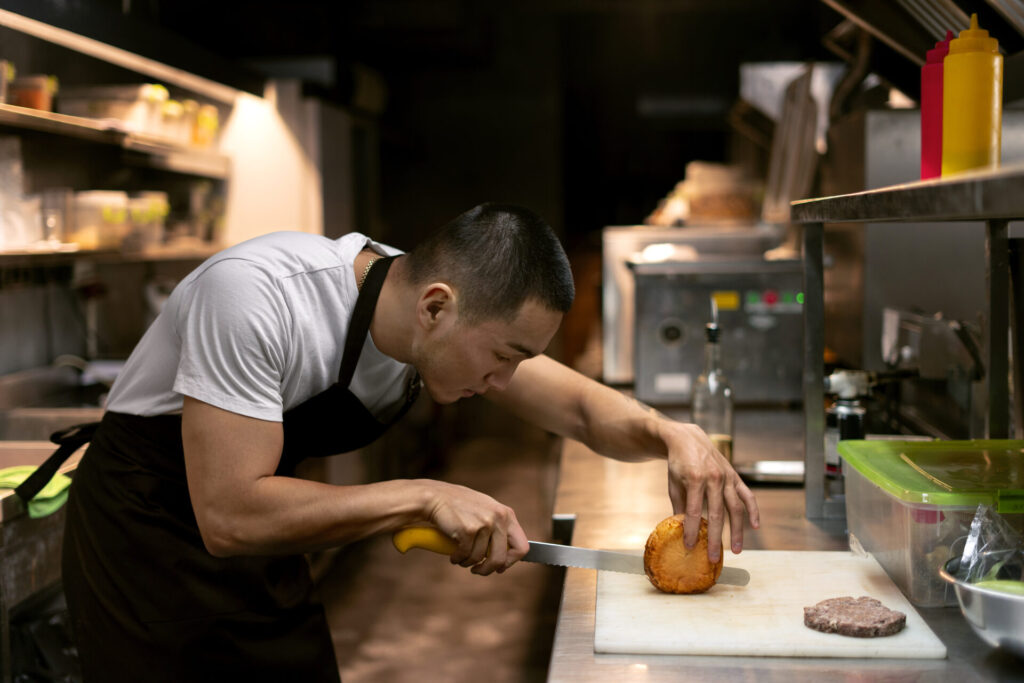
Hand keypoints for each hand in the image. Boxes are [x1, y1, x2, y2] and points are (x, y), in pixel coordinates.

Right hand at [419, 480, 528, 574]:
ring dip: (468, 563)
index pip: (522, 547)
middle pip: (501, 558)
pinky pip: (465, 556)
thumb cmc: (460, 507)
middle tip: (478, 570)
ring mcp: (484, 523)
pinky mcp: (468, 530)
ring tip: (460, 557)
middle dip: (488, 569)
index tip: (500, 566)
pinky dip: (457, 559)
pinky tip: (453, 554)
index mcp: (507, 514)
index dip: (511, 562)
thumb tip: (506, 559)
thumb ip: (499, 530)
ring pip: (480, 559)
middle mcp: (499, 518)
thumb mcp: (486, 512)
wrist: (435, 498)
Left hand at [662, 423, 759, 563]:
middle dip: (714, 538)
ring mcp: (727, 477)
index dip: (691, 530)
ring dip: (736, 531)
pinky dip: (753, 510)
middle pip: (716, 514)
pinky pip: (747, 495)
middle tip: (713, 557)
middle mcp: (714, 478)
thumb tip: (680, 529)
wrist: (688, 438)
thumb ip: (679, 506)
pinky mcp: (734, 476)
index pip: (693, 511)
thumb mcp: (673, 483)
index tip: (690, 547)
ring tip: (735, 550)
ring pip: (735, 508)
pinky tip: (755, 526)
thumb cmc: (678, 463)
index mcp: (695, 479)